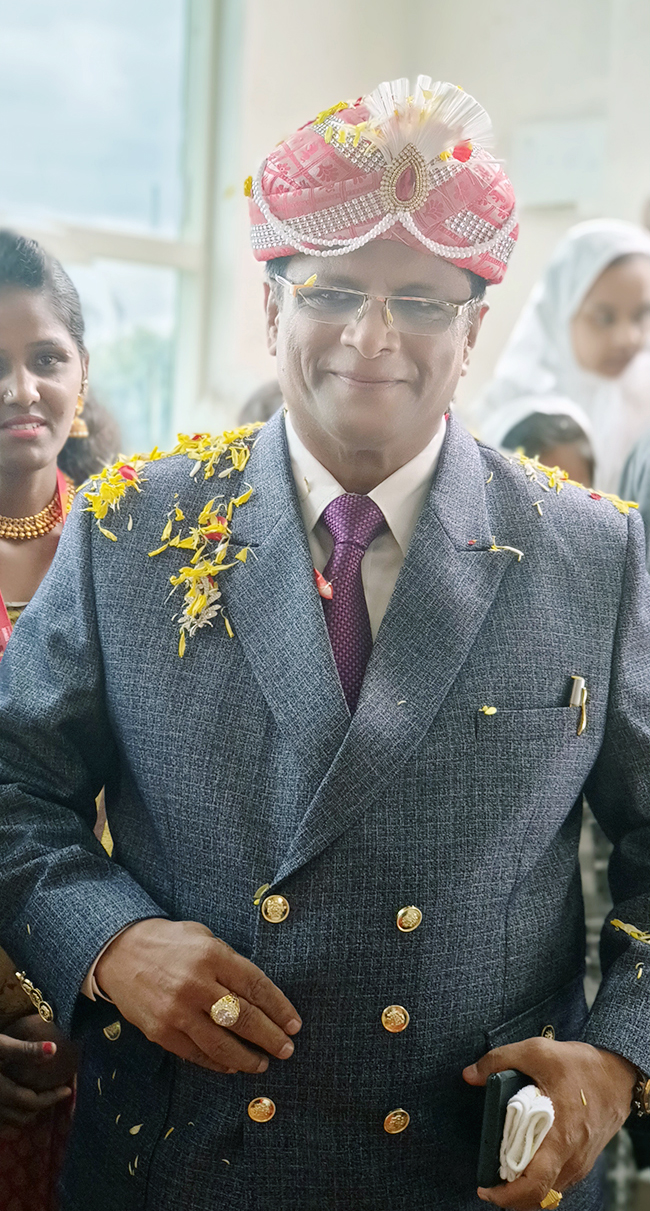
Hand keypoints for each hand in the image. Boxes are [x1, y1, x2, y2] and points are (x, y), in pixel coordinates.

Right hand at [0, 1019, 72, 1126]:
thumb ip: (24, 1050)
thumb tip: (54, 1050)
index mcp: (0, 1091)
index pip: (32, 1103)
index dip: (51, 1098)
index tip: (67, 1090)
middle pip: (22, 1115)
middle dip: (41, 1106)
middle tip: (54, 1092)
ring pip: (9, 1121)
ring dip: (26, 1112)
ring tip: (37, 1097)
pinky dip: (10, 1116)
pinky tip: (13, 1102)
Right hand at [95, 918, 301, 1075]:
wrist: (119, 951)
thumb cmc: (169, 942)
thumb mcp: (204, 937)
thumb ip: (229, 963)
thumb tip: (259, 995)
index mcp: (212, 956)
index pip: (256, 987)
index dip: (279, 1008)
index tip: (294, 1024)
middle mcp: (196, 985)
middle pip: (244, 1018)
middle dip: (270, 1037)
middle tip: (287, 1049)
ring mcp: (177, 1011)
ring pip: (222, 1044)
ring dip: (248, 1058)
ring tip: (263, 1063)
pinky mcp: (162, 1032)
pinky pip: (197, 1054)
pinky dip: (218, 1062)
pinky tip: (233, 1065)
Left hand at [463, 1039, 634, 1207]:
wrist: (618, 1074)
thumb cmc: (581, 1065)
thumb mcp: (537, 1051)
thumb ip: (499, 1060)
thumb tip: (469, 1075)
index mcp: (559, 1137)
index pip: (534, 1184)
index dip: (507, 1194)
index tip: (485, 1188)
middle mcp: (571, 1157)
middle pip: (538, 1195)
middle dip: (511, 1196)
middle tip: (490, 1183)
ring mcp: (579, 1162)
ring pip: (548, 1190)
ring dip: (524, 1187)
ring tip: (504, 1169)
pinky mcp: (583, 1160)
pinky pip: (558, 1180)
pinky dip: (539, 1177)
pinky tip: (525, 1160)